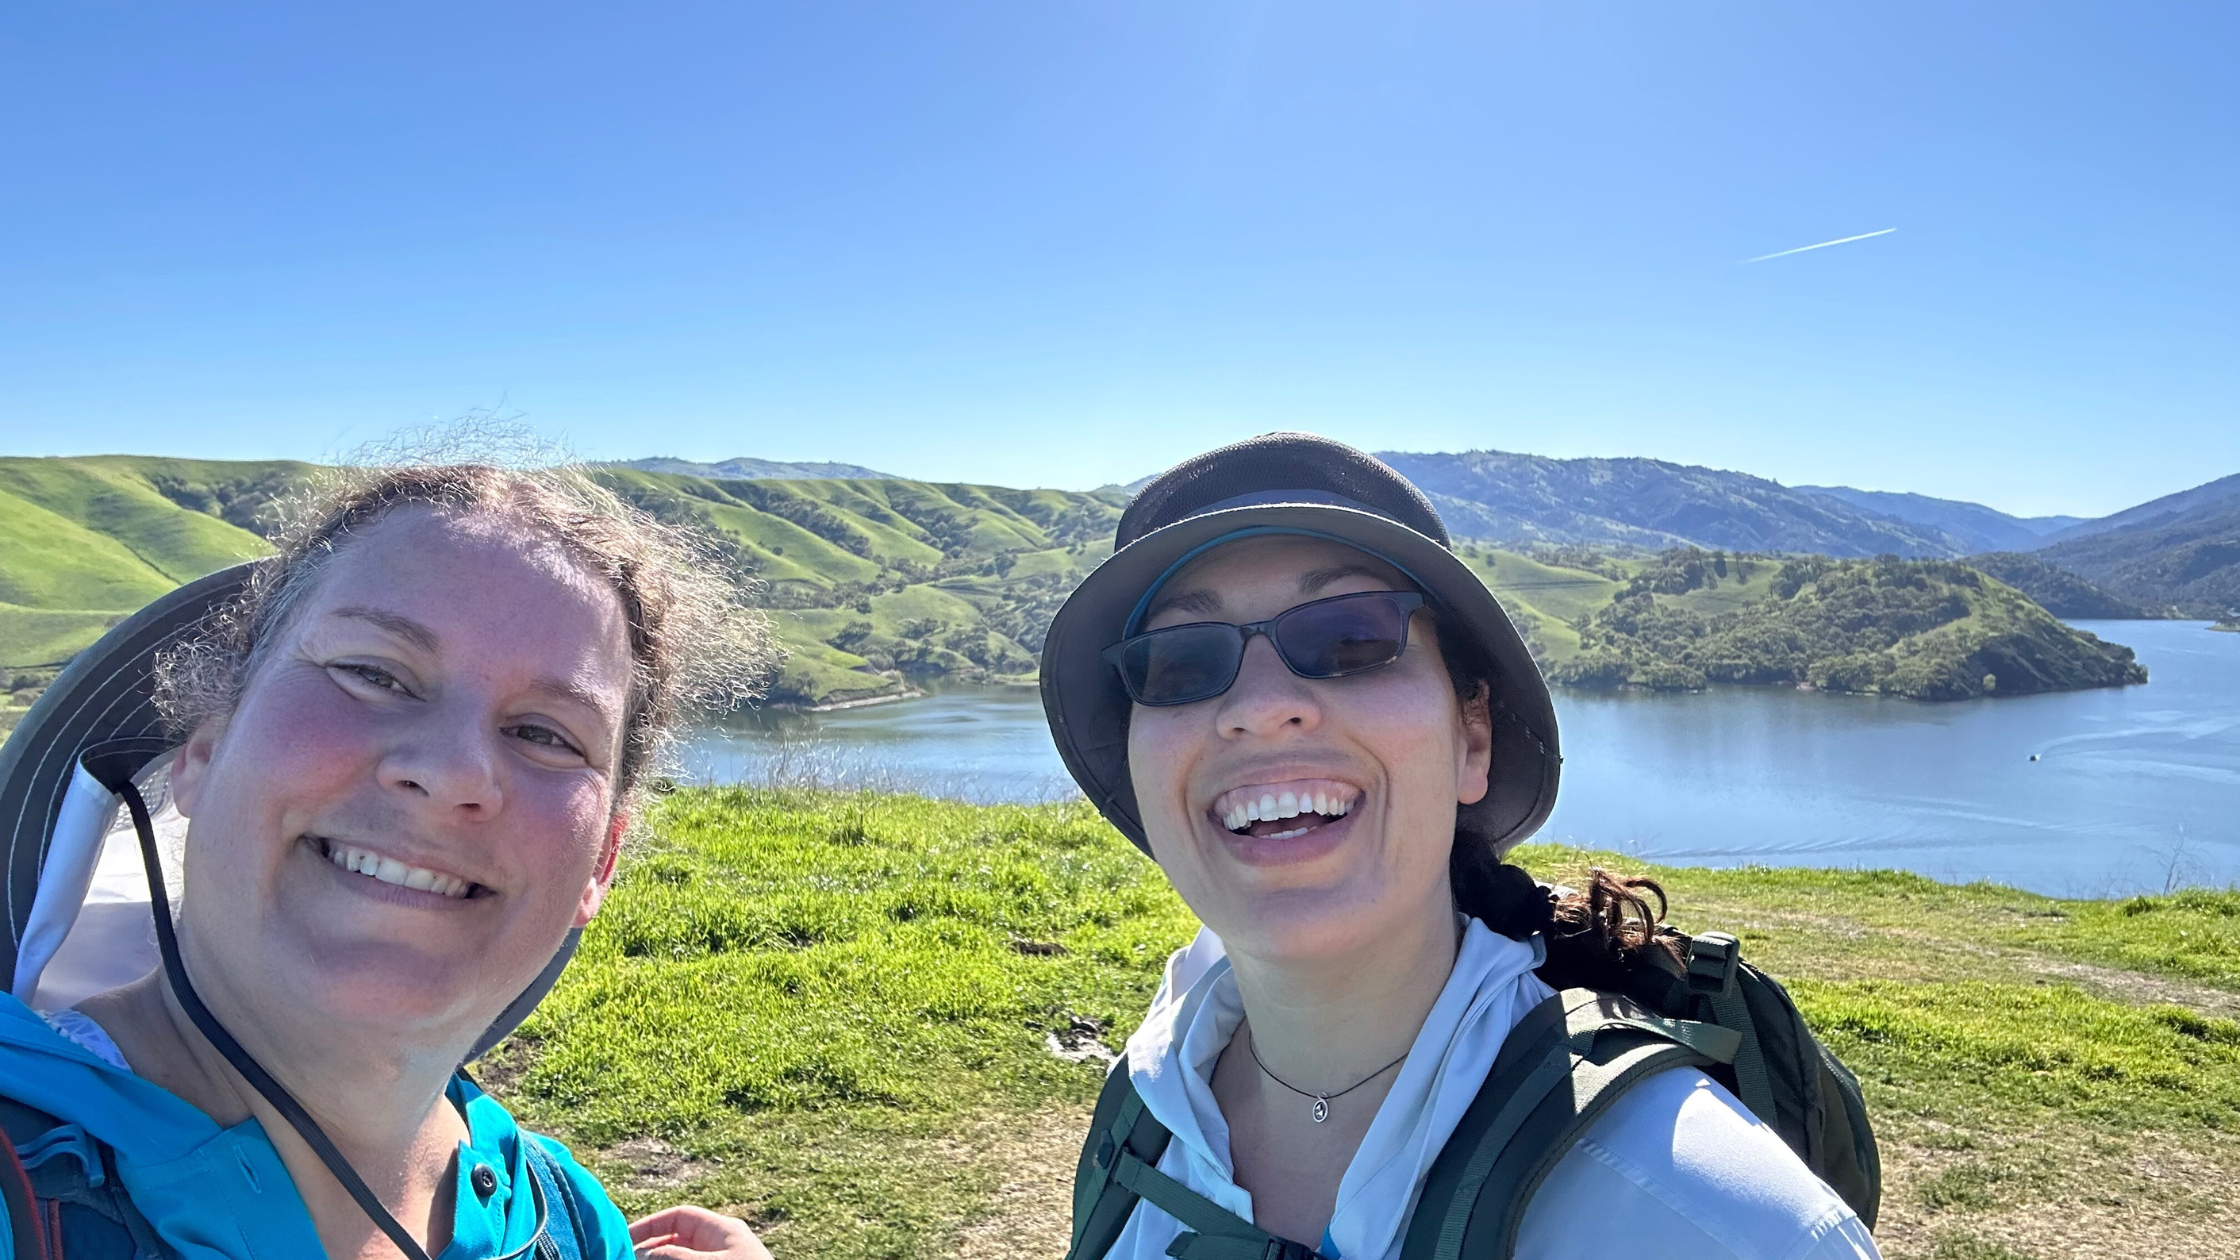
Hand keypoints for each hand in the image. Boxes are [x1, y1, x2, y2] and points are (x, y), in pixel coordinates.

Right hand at [629, 1205, 773, 1259]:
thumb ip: (674, 1257)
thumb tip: (642, 1253)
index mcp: (723, 1230)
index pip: (680, 1217)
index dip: (650, 1225)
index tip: (624, 1240)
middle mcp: (721, 1245)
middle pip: (677, 1240)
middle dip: (650, 1250)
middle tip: (624, 1259)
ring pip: (681, 1258)